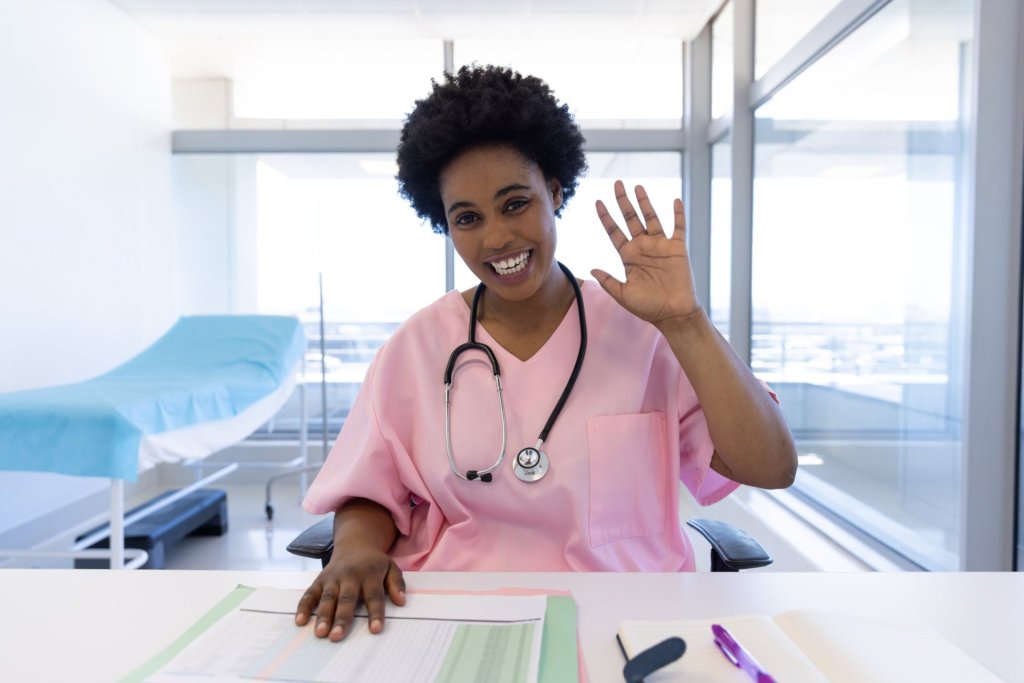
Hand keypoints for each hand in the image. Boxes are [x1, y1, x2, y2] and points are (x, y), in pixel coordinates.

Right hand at [294, 547, 405, 640]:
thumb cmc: (374, 563)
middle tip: (337, 636)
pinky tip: (300, 621)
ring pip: (327, 597)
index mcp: (370, 574)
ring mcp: (333, 578)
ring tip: (320, 633)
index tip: (376, 630)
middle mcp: (350, 576)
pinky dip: (304, 606)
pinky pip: (310, 593)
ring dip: (323, 615)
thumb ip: (396, 583)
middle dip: (342, 618)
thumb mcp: (391, 567)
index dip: (375, 613)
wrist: (355, 544)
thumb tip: (401, 601)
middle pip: (347, 599)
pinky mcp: (320, 580)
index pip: (374, 595)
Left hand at [592, 181, 699, 328]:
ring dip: (645, 203)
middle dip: (623, 202)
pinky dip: (677, 214)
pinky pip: (678, 227)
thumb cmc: (648, 307)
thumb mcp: (622, 294)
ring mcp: (660, 246)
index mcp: (628, 256)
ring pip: (651, 218)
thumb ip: (608, 281)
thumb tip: (591, 269)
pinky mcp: (677, 249)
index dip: (606, 217)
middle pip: (631, 219)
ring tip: (637, 187)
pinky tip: (675, 200)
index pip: (614, 232)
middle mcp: (643, 247)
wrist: (673, 314)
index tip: (597, 202)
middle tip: (617, 184)